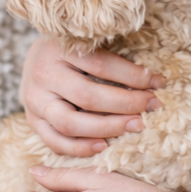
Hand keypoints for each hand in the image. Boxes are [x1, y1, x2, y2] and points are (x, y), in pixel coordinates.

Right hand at [19, 38, 164, 157]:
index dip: (133, 76)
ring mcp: (34, 100)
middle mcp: (43, 73)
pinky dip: (80, 148)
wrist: (35, 59)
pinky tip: (104, 146)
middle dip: (125, 105)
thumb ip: (113, 56)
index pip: (101, 65)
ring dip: (107, 129)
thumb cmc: (72, 52)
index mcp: (59, 47)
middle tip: (152, 108)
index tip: (158, 83)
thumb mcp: (88, 44)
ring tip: (134, 127)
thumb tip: (155, 80)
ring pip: (70, 123)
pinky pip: (55, 142)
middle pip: (87, 97)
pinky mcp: (32, 121)